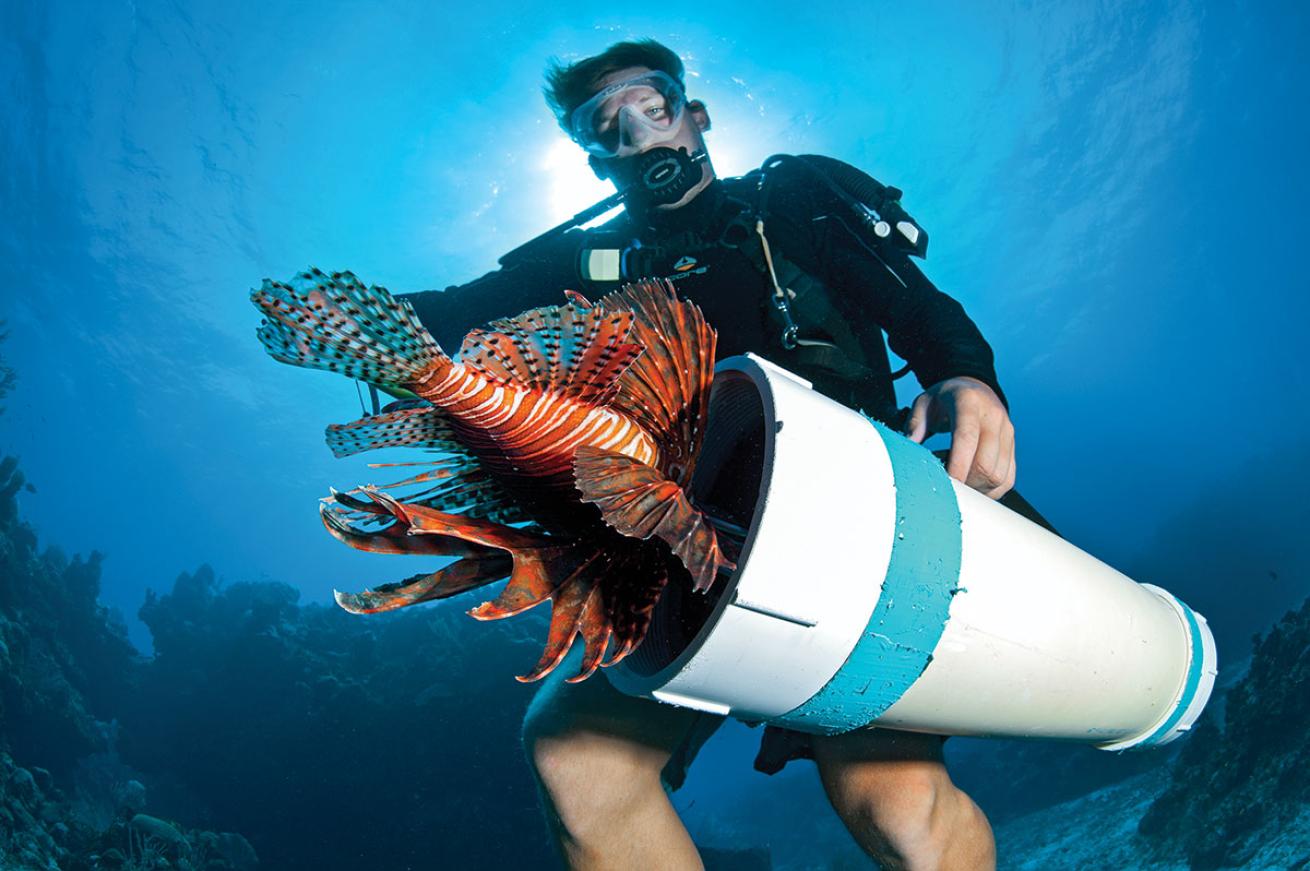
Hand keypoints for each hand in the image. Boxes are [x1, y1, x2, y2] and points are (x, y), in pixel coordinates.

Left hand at [904, 376, 1014, 498]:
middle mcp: (993, 417)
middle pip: (985, 464)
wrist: (975, 387)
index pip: (967, 437)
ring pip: (997, 476)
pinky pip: (1007, 478)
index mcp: (968, 403)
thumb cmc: (947, 397)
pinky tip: (974, 485)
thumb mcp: (925, 401)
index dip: (957, 464)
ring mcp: (1006, 432)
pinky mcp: (1012, 446)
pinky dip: (991, 489)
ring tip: (960, 483)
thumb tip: (909, 447)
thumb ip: (915, 423)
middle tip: (948, 486)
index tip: (946, 482)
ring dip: (977, 488)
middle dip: (965, 482)